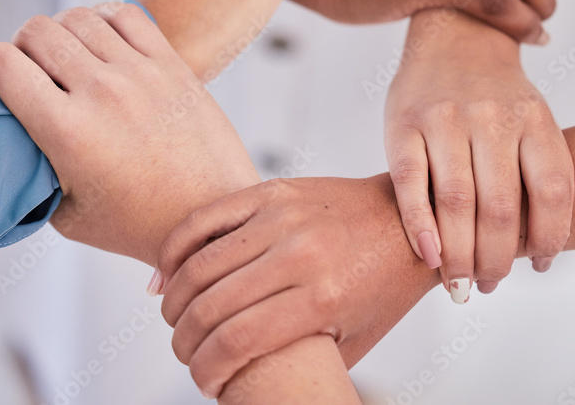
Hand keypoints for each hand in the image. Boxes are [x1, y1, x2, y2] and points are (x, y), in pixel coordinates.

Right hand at [0, 2, 260, 264]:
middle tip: (30, 66)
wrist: (212, 215)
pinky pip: (125, 15)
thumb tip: (6, 136)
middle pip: (37, 31)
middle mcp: (101, 93)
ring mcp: (139, 74)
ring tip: (67, 55)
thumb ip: (30, 170)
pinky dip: (104, 19)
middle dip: (21, 44)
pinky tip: (103, 43)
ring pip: (79, 16)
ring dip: (62, 30)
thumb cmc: (138, 223)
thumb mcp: (65, 214)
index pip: (3, 63)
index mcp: (67, 131)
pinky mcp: (171, 64)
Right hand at [155, 175, 436, 397]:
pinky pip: (206, 218)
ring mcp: (284, 218)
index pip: (236, 342)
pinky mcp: (272, 192)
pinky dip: (175, 249)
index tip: (202, 382)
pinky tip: (166, 276)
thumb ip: (302, 359)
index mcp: (322, 299)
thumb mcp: (353, 339)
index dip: (205, 370)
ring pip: (200, 264)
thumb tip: (253, 383)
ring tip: (173, 320)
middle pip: (211, 305)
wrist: (407, 222)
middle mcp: (300, 255)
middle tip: (183, 352)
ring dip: (174, 300)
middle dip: (184, 340)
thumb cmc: (381, 285)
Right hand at [385, 12, 572, 299]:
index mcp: (534, 118)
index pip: (552, 191)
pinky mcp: (402, 123)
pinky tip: (429, 255)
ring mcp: (444, 117)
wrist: (453, 35)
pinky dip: (419, 226)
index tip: (537, 264)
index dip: (550, 237)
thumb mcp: (533, 118)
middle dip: (495, 259)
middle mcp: (491, 116)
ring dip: (458, 254)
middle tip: (487, 285)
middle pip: (500, 206)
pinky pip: (409, 183)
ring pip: (455, 201)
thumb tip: (535, 252)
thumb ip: (535, 171)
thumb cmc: (496, 97)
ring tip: (459, 283)